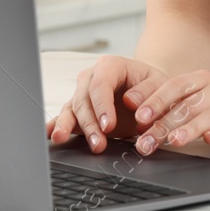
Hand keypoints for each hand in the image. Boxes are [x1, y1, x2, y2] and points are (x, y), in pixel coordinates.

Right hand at [46, 55, 167, 151]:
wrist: (148, 91)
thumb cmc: (154, 86)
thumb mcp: (160, 84)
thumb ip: (149, 91)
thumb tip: (131, 102)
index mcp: (111, 66)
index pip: (101, 84)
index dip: (102, 106)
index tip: (108, 126)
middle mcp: (91, 77)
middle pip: (84, 99)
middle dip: (89, 123)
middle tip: (98, 144)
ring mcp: (82, 93)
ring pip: (71, 109)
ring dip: (68, 126)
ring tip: (62, 139)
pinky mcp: (78, 110)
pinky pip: (65, 117)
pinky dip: (56, 125)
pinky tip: (49, 134)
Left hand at [128, 68, 209, 152]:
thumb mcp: (199, 94)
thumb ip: (173, 103)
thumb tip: (137, 116)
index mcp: (202, 79)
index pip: (175, 86)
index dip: (156, 100)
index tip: (138, 115)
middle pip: (188, 106)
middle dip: (164, 124)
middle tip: (146, 141)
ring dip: (191, 128)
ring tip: (174, 141)